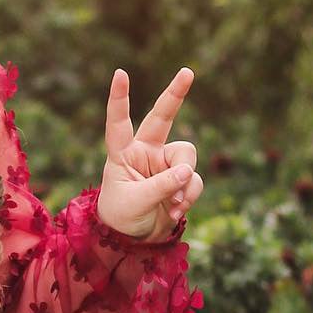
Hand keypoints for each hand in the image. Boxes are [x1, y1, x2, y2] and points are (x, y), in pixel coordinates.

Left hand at [98, 65, 203, 240]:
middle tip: (188, 72)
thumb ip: (160, 186)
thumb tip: (188, 171)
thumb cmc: (122, 217)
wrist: (135, 239)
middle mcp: (145, 152)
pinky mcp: (181, 178)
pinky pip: (194, 180)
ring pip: (186, 158)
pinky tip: (176, 212)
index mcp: (123, 154)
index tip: (120, 73)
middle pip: (162, 117)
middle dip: (175, 94)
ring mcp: (165, 164)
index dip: (120, 99)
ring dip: (184, 182)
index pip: (119, 123)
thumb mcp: (136, 202)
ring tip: (174, 205)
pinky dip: (189, 196)